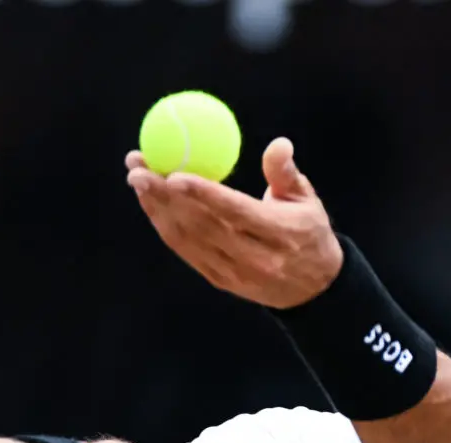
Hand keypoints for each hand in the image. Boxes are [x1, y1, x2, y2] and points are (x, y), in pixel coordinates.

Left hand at [126, 137, 343, 308]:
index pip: (236, 213)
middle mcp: (255, 258)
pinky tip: (150, 202)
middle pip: (202, 225)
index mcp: (280, 234)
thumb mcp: (307, 201)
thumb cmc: (308, 232)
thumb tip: (278, 144)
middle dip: (164, 196)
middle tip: (140, 166)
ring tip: (138, 176)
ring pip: (188, 239)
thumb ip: (286, 173)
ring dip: (157, 208)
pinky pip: (186, 251)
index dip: (204, 194)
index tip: (175, 173)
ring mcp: (234, 272)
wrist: (312, 290)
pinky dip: (164, 225)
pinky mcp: (219, 279)